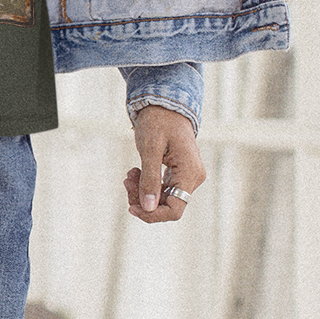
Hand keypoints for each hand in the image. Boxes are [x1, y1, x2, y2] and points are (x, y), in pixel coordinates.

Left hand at [123, 105, 205, 223]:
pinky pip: (162, 189)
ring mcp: (187, 176)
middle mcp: (192, 178)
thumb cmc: (158, 121)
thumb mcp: (150, 149)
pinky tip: (135, 172)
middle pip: (167, 205)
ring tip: (129, 175)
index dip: (152, 214)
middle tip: (126, 180)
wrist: (164, 104)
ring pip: (163, 198)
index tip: (131, 207)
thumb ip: (150, 178)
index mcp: (190, 173)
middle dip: (143, 199)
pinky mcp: (179, 173)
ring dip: (142, 191)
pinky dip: (146, 184)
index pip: (175, 209)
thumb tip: (148, 208)